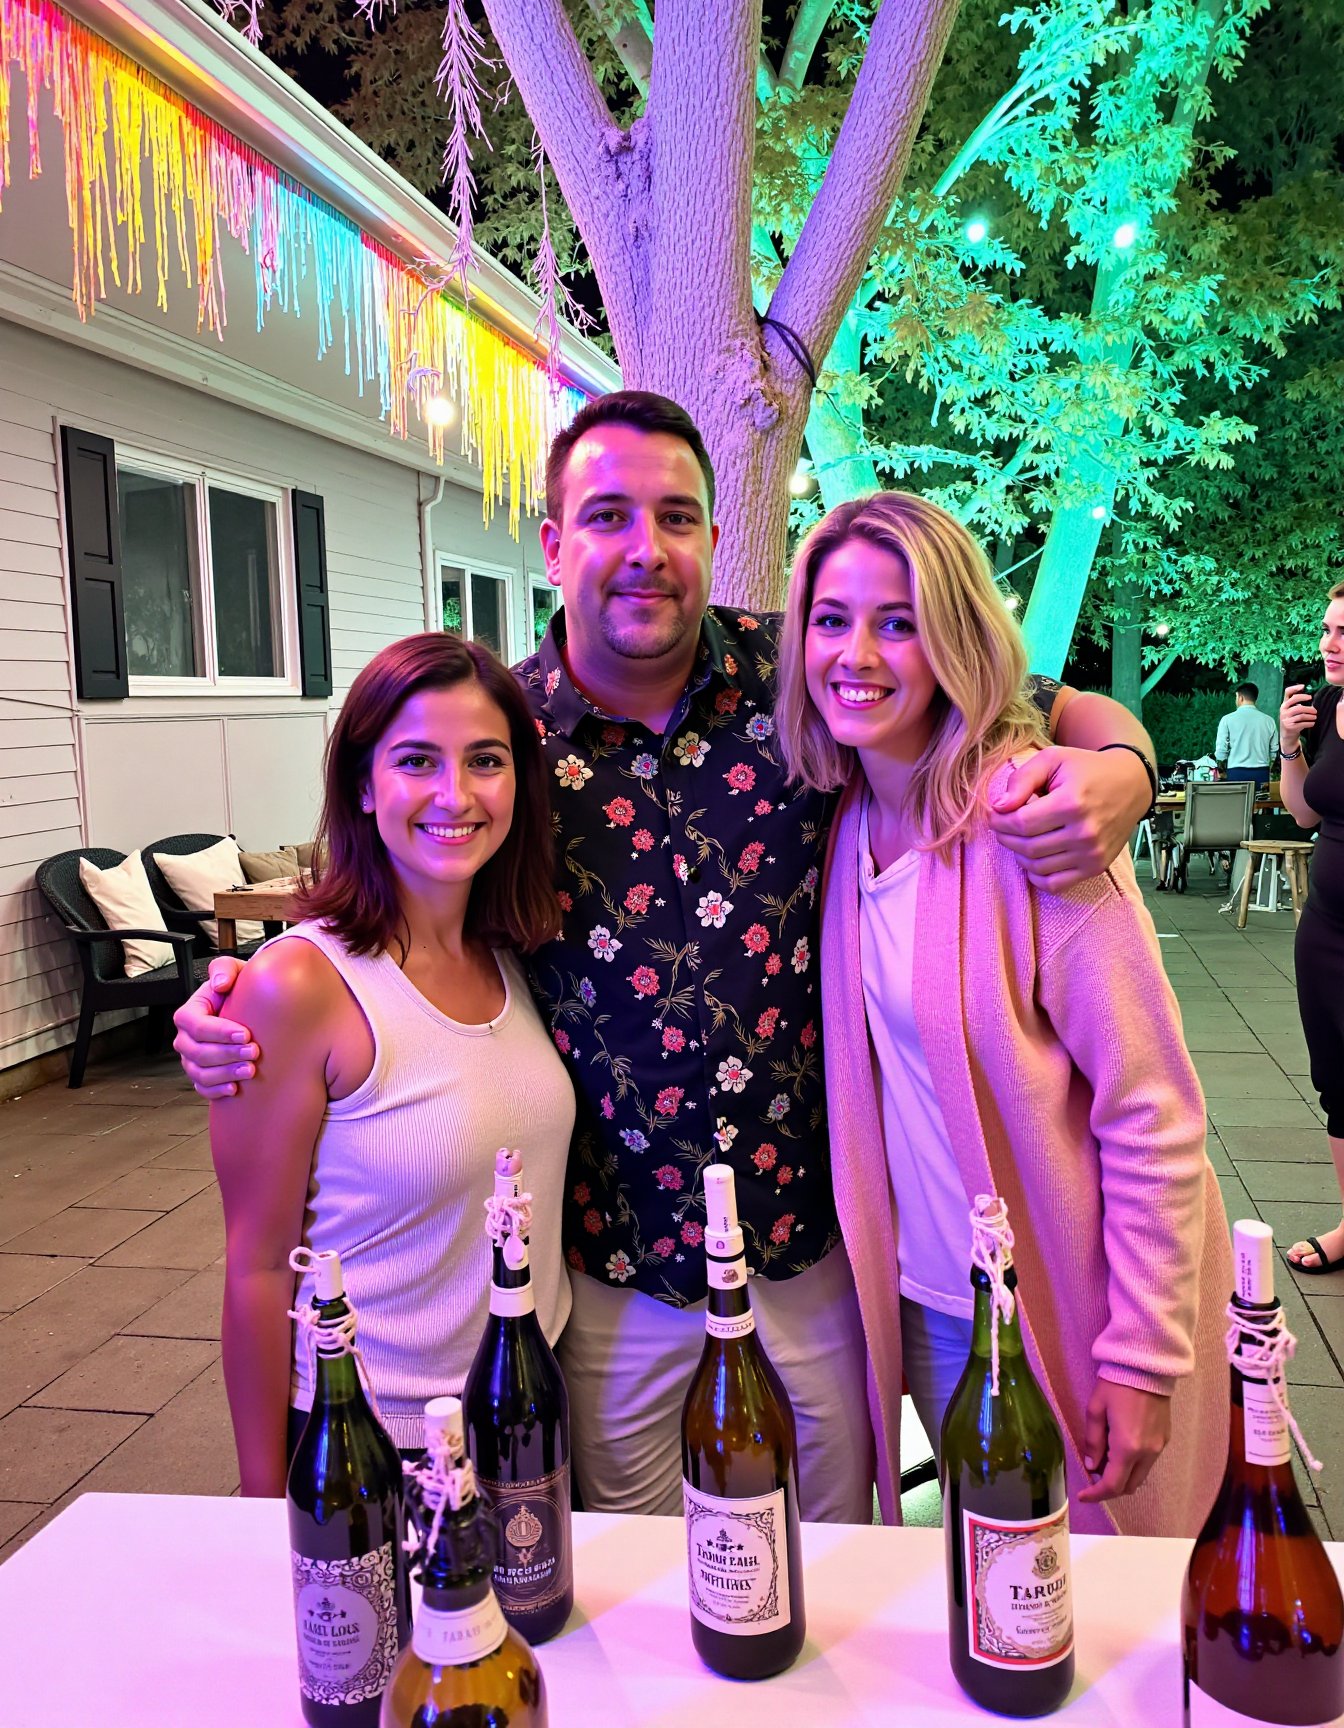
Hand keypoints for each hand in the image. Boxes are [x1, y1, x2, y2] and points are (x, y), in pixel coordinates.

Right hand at [172, 959, 256, 1098]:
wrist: (247, 1010)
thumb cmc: (237, 990)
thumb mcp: (233, 972)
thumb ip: (224, 970)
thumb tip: (220, 984)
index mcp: (189, 1013)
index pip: (196, 1025)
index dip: (220, 1032)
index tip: (246, 1033)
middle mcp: (186, 1038)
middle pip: (198, 1052)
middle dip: (227, 1054)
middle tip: (254, 1052)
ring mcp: (191, 1059)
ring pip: (200, 1073)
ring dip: (225, 1074)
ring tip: (250, 1070)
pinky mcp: (201, 1075)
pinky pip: (202, 1088)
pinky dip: (217, 1091)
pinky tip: (235, 1089)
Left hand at [989, 745, 1149, 890]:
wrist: (1131, 784)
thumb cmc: (1087, 769)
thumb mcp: (1053, 760)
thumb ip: (1022, 779)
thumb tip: (998, 806)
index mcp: (1071, 803)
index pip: (1020, 823)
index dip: (999, 821)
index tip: (995, 814)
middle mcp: (1084, 833)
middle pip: (1027, 846)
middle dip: (1006, 837)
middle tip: (1003, 826)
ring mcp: (1091, 853)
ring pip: (1037, 866)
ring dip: (1020, 854)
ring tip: (1020, 838)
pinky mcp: (1096, 867)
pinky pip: (1055, 884)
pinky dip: (1037, 875)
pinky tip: (1035, 858)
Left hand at [1077, 1381, 1171, 1502]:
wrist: (1147, 1365)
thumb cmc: (1116, 1384)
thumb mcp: (1095, 1410)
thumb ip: (1093, 1441)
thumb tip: (1092, 1465)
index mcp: (1128, 1447)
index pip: (1113, 1485)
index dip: (1096, 1494)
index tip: (1083, 1496)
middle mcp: (1147, 1453)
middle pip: (1129, 1486)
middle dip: (1109, 1487)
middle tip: (1093, 1475)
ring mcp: (1159, 1447)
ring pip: (1140, 1476)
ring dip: (1122, 1476)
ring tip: (1105, 1458)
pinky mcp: (1165, 1439)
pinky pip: (1148, 1463)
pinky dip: (1133, 1465)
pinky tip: (1121, 1448)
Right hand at [1280, 684, 1315, 749]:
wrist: (1287, 735)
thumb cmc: (1292, 720)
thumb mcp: (1290, 711)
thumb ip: (1296, 704)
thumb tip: (1309, 697)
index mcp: (1284, 705)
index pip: (1287, 693)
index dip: (1295, 688)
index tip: (1303, 686)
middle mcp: (1283, 711)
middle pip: (1297, 704)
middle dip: (1308, 707)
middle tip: (1315, 709)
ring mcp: (1286, 719)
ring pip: (1301, 715)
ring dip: (1310, 716)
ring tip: (1315, 717)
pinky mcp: (1289, 726)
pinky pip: (1302, 723)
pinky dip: (1309, 723)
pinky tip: (1312, 723)